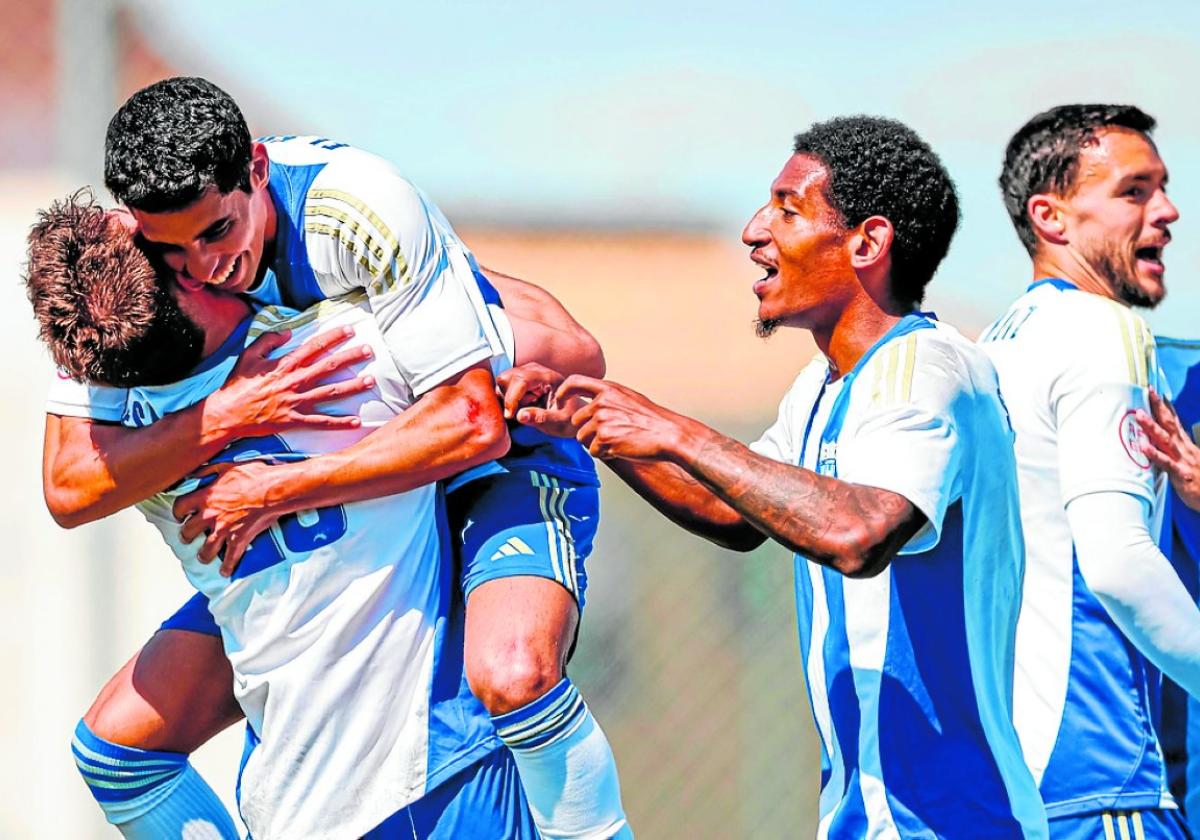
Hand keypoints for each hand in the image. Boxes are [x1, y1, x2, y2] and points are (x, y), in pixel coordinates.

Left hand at [173, 461, 282, 576]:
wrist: (273, 490)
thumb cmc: (255, 476)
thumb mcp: (228, 465)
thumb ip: (209, 470)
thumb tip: (196, 473)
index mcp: (206, 496)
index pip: (181, 507)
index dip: (178, 513)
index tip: (180, 515)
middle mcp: (210, 515)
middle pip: (188, 531)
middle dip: (186, 536)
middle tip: (187, 537)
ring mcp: (223, 529)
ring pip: (205, 549)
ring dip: (203, 555)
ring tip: (203, 558)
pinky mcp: (238, 539)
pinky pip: (230, 558)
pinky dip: (227, 567)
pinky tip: (225, 572)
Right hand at [207, 327, 375, 437]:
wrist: (227, 414)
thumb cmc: (238, 384)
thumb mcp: (248, 355)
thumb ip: (268, 340)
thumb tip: (288, 331)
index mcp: (285, 365)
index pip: (314, 347)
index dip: (333, 337)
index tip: (350, 330)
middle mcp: (294, 382)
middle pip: (329, 366)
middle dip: (351, 357)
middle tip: (370, 350)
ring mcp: (296, 402)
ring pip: (330, 392)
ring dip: (352, 387)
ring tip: (371, 381)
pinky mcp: (294, 420)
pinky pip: (321, 422)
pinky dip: (339, 423)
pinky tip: (356, 421)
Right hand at [497, 363, 565, 418]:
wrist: (573, 413)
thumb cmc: (569, 418)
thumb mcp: (559, 422)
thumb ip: (541, 418)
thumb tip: (519, 416)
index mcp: (549, 378)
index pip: (521, 380)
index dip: (512, 398)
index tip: (510, 415)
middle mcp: (537, 370)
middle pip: (507, 377)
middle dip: (508, 397)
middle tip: (522, 410)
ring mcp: (529, 373)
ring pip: (503, 381)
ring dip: (508, 398)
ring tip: (527, 406)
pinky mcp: (523, 379)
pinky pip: (505, 387)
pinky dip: (510, 398)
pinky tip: (525, 404)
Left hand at [543, 375, 691, 461]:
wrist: (669, 434)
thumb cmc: (652, 419)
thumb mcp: (629, 398)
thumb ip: (608, 398)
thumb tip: (592, 405)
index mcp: (608, 389)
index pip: (574, 381)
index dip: (563, 392)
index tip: (559, 401)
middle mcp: (602, 402)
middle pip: (576, 420)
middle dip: (587, 430)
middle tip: (609, 435)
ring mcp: (602, 421)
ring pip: (582, 438)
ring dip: (596, 443)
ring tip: (619, 441)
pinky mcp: (605, 439)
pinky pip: (593, 451)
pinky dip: (605, 454)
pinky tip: (621, 449)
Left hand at [1136, 389, 1199, 510]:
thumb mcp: (1189, 460)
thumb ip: (1176, 450)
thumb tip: (1165, 439)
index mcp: (1185, 445)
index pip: (1174, 421)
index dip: (1165, 407)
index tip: (1156, 392)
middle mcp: (1184, 448)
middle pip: (1169, 424)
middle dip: (1158, 407)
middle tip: (1148, 392)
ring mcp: (1182, 460)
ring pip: (1165, 439)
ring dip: (1152, 426)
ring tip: (1140, 414)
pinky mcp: (1181, 474)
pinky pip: (1166, 462)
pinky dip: (1154, 454)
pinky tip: (1144, 447)